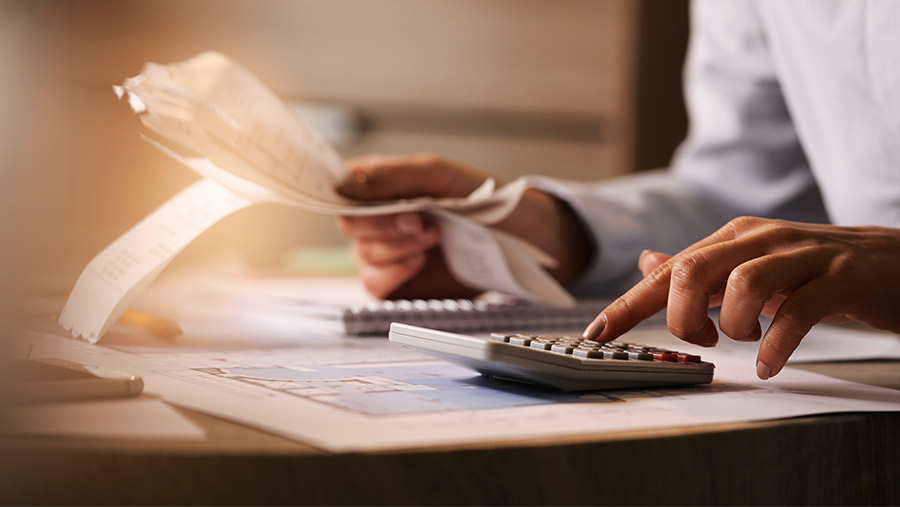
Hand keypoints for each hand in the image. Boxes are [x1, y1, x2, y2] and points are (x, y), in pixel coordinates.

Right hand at [335, 153, 590, 299]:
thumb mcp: (440, 176)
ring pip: (362, 257)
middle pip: (350, 226)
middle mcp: (380, 221)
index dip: (356, 200)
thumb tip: (345, 181)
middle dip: (386, 226)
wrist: (523, 240)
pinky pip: (375, 286)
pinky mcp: (401, 286)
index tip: (388, 203)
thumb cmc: (485, 201)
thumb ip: (393, 175)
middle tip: (424, 223)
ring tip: (432, 240)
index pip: (343, 191)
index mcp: (383, 187)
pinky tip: (418, 263)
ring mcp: (389, 254)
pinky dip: (392, 275)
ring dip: (395, 249)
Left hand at [583, 217, 899, 378]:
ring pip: (743, 284)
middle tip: (699, 340)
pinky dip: (777, 344)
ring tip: (744, 343)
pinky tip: (769, 363)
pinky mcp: (840, 278)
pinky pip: (798, 312)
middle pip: (694, 269)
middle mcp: (761, 239)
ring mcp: (803, 255)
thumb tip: (647, 263)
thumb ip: (700, 268)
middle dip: (680, 316)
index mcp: (733, 238)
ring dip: (734, 326)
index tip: (597, 334)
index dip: (628, 304)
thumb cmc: (814, 270)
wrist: (896, 263)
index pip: (668, 270)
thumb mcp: (750, 265)